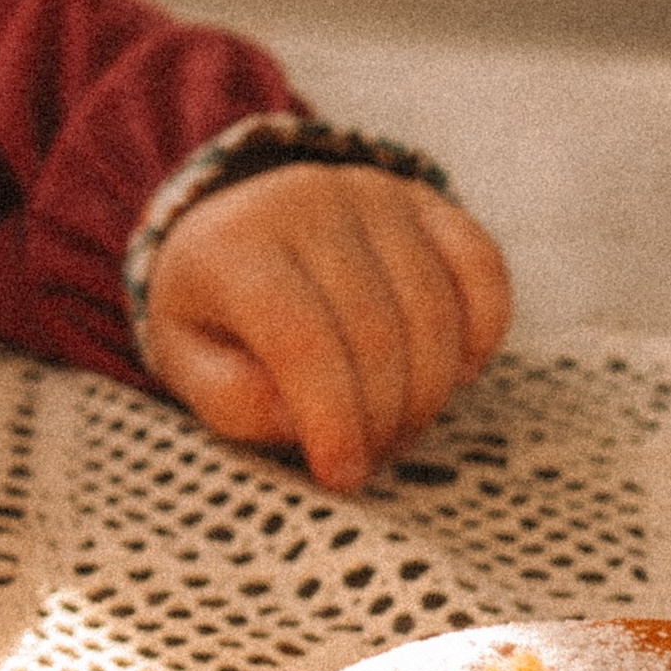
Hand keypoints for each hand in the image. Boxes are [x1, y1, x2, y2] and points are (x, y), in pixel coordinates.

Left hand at [144, 164, 510, 492]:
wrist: (239, 224)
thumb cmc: (215, 311)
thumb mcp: (186, 361)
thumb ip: (232, 399)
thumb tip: (302, 416)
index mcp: (234, 246)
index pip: (300, 338)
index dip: (331, 417)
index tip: (342, 475)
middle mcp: (308, 203)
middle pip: (376, 332)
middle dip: (383, 417)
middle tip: (369, 457)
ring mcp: (374, 195)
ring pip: (433, 307)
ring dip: (429, 390)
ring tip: (398, 428)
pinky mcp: (425, 199)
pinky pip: (481, 264)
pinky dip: (484, 329)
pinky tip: (459, 372)